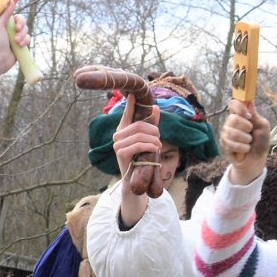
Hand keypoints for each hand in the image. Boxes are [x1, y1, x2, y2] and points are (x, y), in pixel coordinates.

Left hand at [0, 0, 30, 81]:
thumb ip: (6, 13)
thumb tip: (11, 1)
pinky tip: (19, 46)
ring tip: (16, 42)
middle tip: (16, 29)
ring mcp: (15, 35)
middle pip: (21, 19)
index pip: (10, 7)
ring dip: (22, 35)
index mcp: (3, 20)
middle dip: (21, 24)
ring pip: (26, 29)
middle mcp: (9, 27)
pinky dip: (25, 41)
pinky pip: (28, 38)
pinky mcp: (21, 43)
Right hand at [112, 107, 164, 226]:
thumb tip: (156, 107)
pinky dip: (149, 145)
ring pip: (140, 134)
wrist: (135, 181)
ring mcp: (117, 144)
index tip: (134, 94)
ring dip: (154, 139)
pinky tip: (155, 149)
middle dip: (153, 130)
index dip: (131, 103)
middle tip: (159, 138)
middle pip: (139, 124)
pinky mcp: (121, 153)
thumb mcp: (147, 141)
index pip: (127, 113)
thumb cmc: (141, 160)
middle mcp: (118, 135)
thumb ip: (151, 125)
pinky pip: (137, 144)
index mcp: (123, 130)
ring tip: (158, 146)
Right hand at [222, 98, 267, 184]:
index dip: (239, 108)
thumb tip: (250, 101)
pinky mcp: (224, 144)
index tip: (248, 115)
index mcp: (240, 115)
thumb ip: (255, 115)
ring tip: (249, 143)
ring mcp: (226, 133)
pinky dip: (242, 148)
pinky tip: (245, 150)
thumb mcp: (263, 127)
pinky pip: (231, 144)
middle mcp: (231, 122)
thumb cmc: (260, 142)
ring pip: (232, 133)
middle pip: (233, 118)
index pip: (233, 104)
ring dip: (245, 140)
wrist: (257, 159)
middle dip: (246, 128)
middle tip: (251, 133)